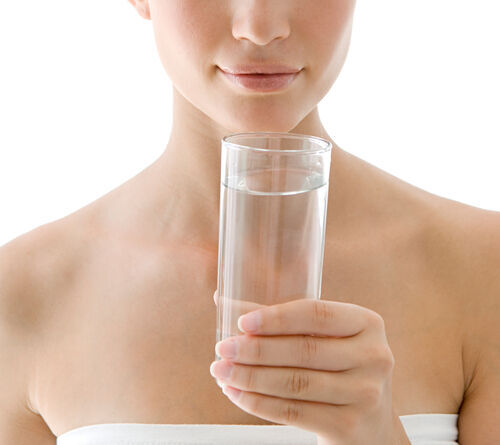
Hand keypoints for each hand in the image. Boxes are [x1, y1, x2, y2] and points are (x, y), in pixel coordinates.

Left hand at [209, 291, 409, 444]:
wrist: (370, 425)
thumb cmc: (338, 367)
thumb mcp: (324, 338)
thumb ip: (280, 321)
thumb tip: (224, 301)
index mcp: (367, 323)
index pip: (317, 314)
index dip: (277, 318)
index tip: (242, 322)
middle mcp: (373, 356)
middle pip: (304, 350)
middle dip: (256, 350)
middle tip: (223, 348)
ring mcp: (365, 393)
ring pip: (295, 382)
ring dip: (250, 377)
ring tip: (222, 371)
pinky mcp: (349, 426)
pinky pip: (293, 412)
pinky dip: (259, 403)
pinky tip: (236, 394)